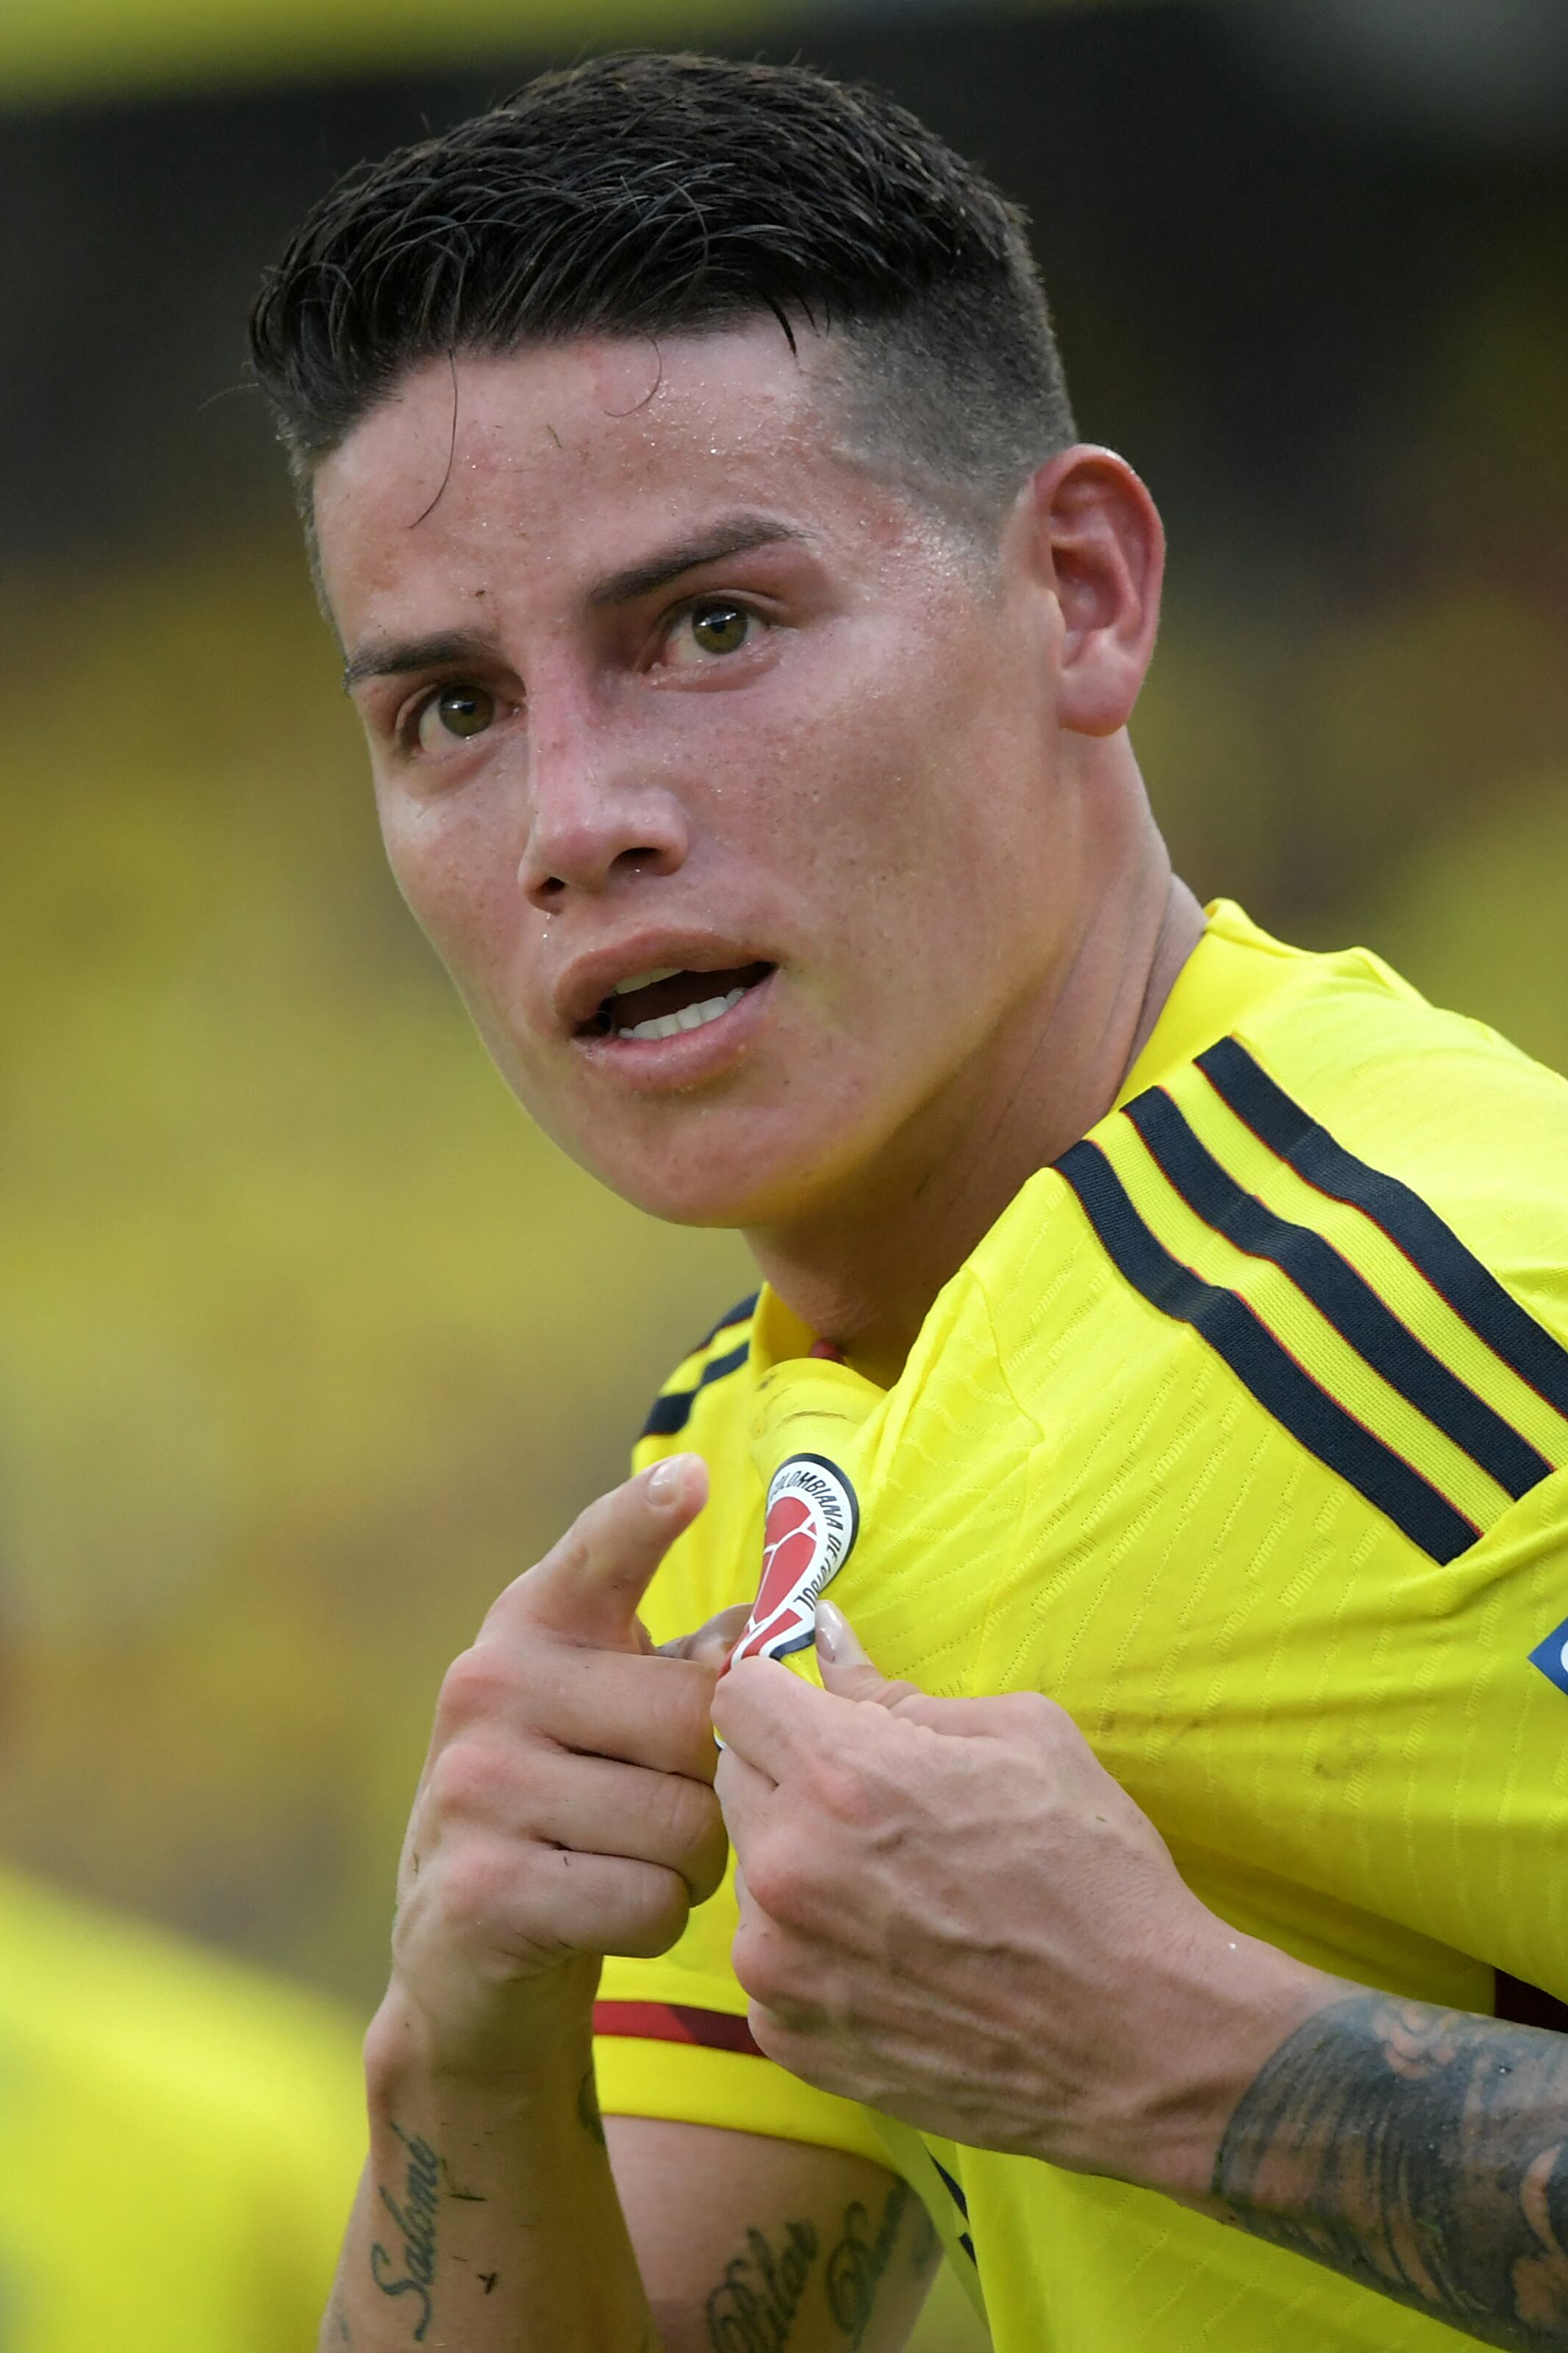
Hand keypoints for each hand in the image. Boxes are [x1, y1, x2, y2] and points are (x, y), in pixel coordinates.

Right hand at [381, 1456, 744, 2079]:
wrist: (461, 1956)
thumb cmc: (573, 1806)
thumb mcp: (610, 1714)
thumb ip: (688, 1662)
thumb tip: (782, 1617)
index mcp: (530, 1628)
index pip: (597, 1555)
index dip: (646, 1517)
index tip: (694, 1475)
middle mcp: (488, 1688)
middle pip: (697, 1718)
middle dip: (719, 1782)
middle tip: (675, 1808)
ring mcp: (477, 1789)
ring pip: (684, 1822)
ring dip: (696, 1863)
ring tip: (637, 1860)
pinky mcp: (486, 1892)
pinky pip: (651, 1900)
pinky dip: (659, 1921)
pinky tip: (606, 1911)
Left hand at [712, 1604, 1325, 2200]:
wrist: (1142, 2040)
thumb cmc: (1095, 1873)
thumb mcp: (1020, 1736)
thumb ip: (896, 1689)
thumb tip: (829, 1637)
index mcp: (839, 1776)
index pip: (737, 1694)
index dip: (782, 1692)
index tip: (818, 1712)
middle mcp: (789, 1869)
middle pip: (735, 1777)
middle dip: (791, 1772)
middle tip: (876, 1803)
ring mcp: (780, 1965)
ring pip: (754, 1872)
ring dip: (802, 1863)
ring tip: (900, 1890)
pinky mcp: (790, 2038)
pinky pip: (772, 1958)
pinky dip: (816, 1948)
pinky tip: (897, 1956)